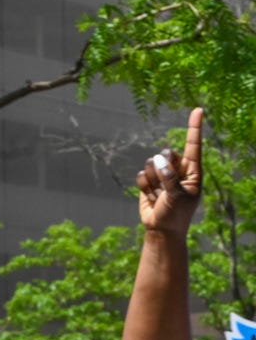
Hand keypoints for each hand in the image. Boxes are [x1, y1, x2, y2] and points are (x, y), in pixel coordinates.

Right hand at [137, 107, 203, 236]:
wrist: (161, 230)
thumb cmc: (176, 214)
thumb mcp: (178, 196)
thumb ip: (170, 177)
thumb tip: (157, 159)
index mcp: (193, 171)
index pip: (194, 146)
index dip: (194, 127)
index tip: (198, 109)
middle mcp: (178, 170)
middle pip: (166, 153)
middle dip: (162, 166)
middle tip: (164, 181)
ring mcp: (163, 175)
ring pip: (151, 164)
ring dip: (152, 180)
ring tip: (158, 195)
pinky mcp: (149, 182)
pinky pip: (141, 175)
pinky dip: (144, 186)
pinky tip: (151, 197)